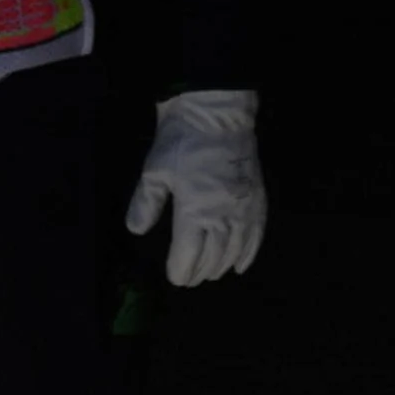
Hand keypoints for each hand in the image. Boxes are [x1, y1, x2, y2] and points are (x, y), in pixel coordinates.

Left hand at [124, 89, 266, 287]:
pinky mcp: (258, 197)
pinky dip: (250, 252)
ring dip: (222, 266)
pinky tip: (240, 265)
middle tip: (189, 279)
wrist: (217, 115)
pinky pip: (258, 233)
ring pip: (236, 249)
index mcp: (195, 210)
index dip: (181, 270)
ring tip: (210, 274)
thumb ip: (145, 204)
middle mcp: (223, 213)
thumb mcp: (154, 172)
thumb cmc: (181, 142)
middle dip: (200, 272)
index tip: (175, 278)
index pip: (189, 253)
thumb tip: (136, 231)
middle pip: (213, 256)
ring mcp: (244, 206)